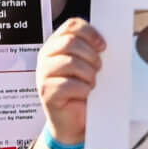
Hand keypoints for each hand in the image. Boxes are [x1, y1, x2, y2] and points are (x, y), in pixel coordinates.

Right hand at [36, 19, 104, 147]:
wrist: (73, 123)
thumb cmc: (81, 91)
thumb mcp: (86, 66)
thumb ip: (90, 50)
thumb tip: (104, 42)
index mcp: (55, 45)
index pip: (71, 26)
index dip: (90, 33)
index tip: (103, 46)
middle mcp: (45, 57)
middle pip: (71, 42)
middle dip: (91, 56)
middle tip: (98, 69)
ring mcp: (43, 75)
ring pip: (71, 62)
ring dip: (89, 74)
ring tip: (91, 84)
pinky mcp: (47, 93)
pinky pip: (70, 84)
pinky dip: (84, 89)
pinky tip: (84, 95)